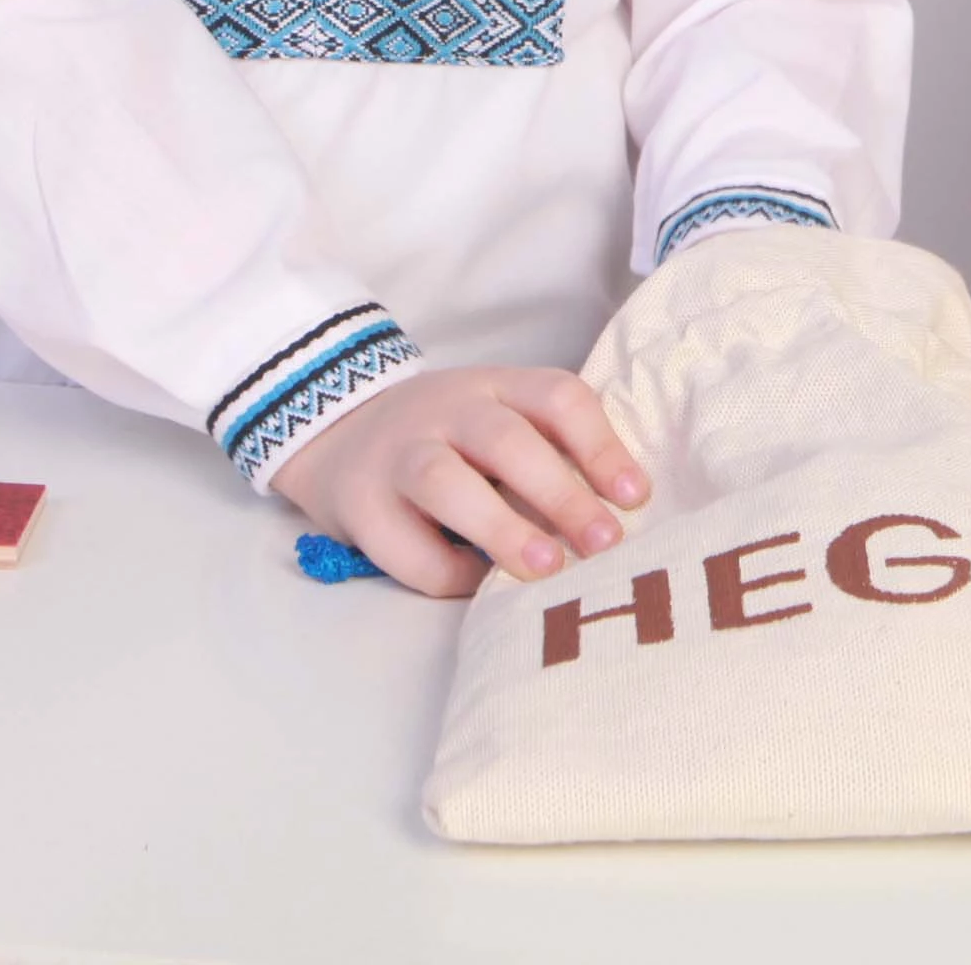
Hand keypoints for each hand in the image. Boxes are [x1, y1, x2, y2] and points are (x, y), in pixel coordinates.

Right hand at [270, 364, 651, 597]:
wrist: (336, 436)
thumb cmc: (447, 441)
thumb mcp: (497, 422)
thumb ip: (548, 454)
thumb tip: (619, 517)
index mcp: (494, 387)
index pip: (556, 397)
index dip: (600, 444)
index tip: (635, 495)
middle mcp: (445, 410)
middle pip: (505, 440)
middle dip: (560, 493)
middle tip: (604, 542)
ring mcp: (396, 454)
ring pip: (445, 482)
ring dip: (501, 527)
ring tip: (547, 568)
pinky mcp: (359, 505)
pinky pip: (407, 546)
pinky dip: (447, 572)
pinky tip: (478, 584)